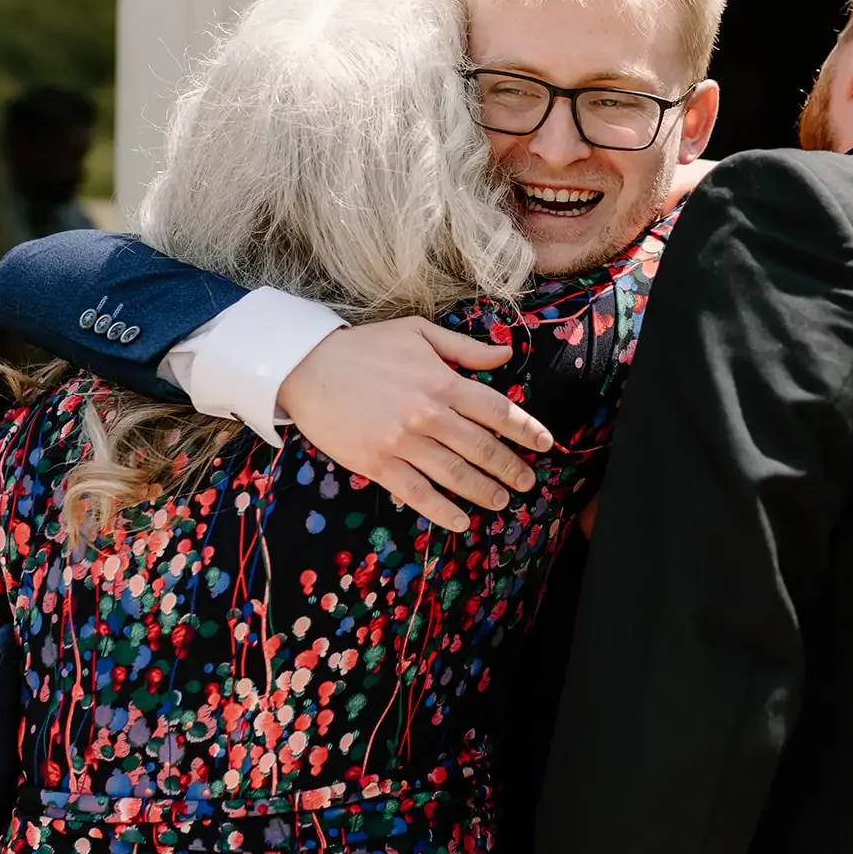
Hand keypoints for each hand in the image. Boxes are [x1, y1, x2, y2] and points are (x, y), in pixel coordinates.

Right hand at [278, 318, 553, 532]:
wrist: (306, 367)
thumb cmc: (365, 348)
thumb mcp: (417, 332)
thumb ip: (464, 348)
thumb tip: (506, 353)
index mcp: (442, 381)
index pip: (498, 410)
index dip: (527, 430)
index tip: (545, 445)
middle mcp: (428, 413)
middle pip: (482, 447)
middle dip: (511, 468)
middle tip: (527, 482)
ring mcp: (402, 441)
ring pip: (455, 474)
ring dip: (484, 491)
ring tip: (502, 501)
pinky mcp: (377, 463)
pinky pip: (417, 493)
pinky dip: (442, 510)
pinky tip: (460, 521)